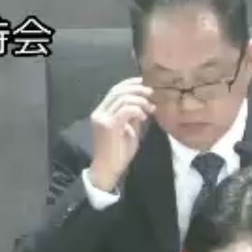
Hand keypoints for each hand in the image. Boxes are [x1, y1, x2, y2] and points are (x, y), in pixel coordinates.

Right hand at [88, 77, 155, 191]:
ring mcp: (102, 118)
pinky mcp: (108, 125)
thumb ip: (133, 116)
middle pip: (118, 91)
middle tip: (151, 92)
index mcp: (102, 112)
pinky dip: (137, 110)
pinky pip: (125, 110)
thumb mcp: (128, 130)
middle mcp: (99, 112)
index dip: (130, 84)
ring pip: (122, 98)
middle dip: (136, 89)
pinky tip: (144, 116)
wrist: (108, 170)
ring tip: (150, 107)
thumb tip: (144, 104)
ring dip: (139, 100)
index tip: (144, 82)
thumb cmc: (118, 154)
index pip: (115, 90)